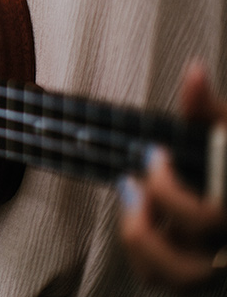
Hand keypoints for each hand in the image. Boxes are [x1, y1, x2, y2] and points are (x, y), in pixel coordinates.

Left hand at [119, 62, 226, 287]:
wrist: (225, 186)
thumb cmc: (226, 160)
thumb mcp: (224, 133)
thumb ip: (208, 109)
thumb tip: (193, 72)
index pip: (208, 218)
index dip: (169, 191)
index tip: (154, 154)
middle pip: (188, 268)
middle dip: (148, 227)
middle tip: (133, 185)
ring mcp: (212, 266)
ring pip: (169, 279)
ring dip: (140, 241)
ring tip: (132, 203)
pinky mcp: (191, 271)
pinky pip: (158, 278)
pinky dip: (141, 251)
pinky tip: (139, 215)